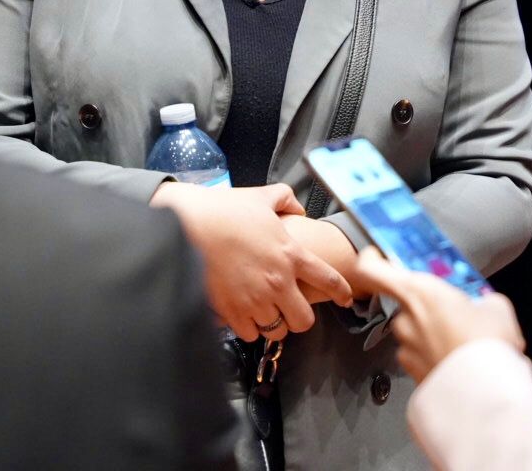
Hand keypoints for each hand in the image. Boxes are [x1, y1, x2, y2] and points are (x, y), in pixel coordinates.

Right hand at [152, 182, 353, 338]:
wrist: (186, 225)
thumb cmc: (222, 209)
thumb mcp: (261, 196)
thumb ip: (285, 199)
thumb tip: (297, 208)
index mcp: (291, 254)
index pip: (329, 280)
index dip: (342, 292)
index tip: (346, 299)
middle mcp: (278, 282)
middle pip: (305, 320)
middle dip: (299, 317)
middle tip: (290, 308)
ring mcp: (255, 300)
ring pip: (278, 332)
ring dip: (273, 323)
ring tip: (264, 312)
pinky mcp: (232, 312)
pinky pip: (250, 334)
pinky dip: (249, 328)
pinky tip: (243, 315)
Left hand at [353, 247, 524, 382]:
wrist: (487, 394)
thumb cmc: (487, 343)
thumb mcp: (496, 307)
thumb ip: (481, 300)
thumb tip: (483, 305)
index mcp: (418, 292)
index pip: (372, 269)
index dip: (372, 259)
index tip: (379, 255)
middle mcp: (404, 319)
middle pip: (405, 304)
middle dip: (427, 307)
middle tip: (453, 312)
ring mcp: (406, 349)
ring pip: (415, 332)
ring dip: (433, 333)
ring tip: (464, 342)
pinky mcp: (412, 374)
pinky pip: (421, 356)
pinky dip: (435, 356)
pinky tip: (459, 361)